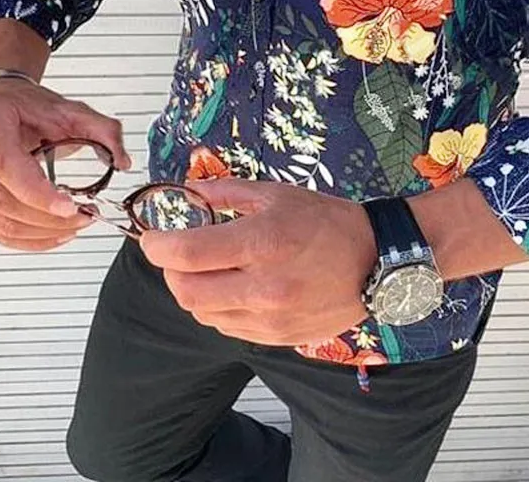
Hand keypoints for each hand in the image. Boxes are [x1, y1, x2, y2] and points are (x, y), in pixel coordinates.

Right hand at [0, 77, 130, 250]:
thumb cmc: (26, 106)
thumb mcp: (69, 108)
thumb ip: (103, 130)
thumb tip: (122, 160)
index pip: (6, 164)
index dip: (37, 192)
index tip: (70, 206)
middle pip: (2, 199)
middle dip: (47, 217)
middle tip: (83, 218)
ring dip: (40, 232)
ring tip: (74, 225)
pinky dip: (27, 239)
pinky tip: (53, 233)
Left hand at [140, 179, 376, 345]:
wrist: (378, 262)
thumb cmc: (329, 221)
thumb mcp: (278, 194)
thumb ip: (228, 192)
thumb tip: (189, 191)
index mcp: (263, 242)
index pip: (188, 253)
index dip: (157, 246)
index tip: (151, 238)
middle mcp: (263, 286)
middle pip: (186, 292)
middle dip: (170, 271)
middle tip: (175, 254)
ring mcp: (270, 318)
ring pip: (203, 314)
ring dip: (193, 291)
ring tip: (206, 270)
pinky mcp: (278, 337)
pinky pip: (228, 328)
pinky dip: (217, 309)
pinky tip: (231, 289)